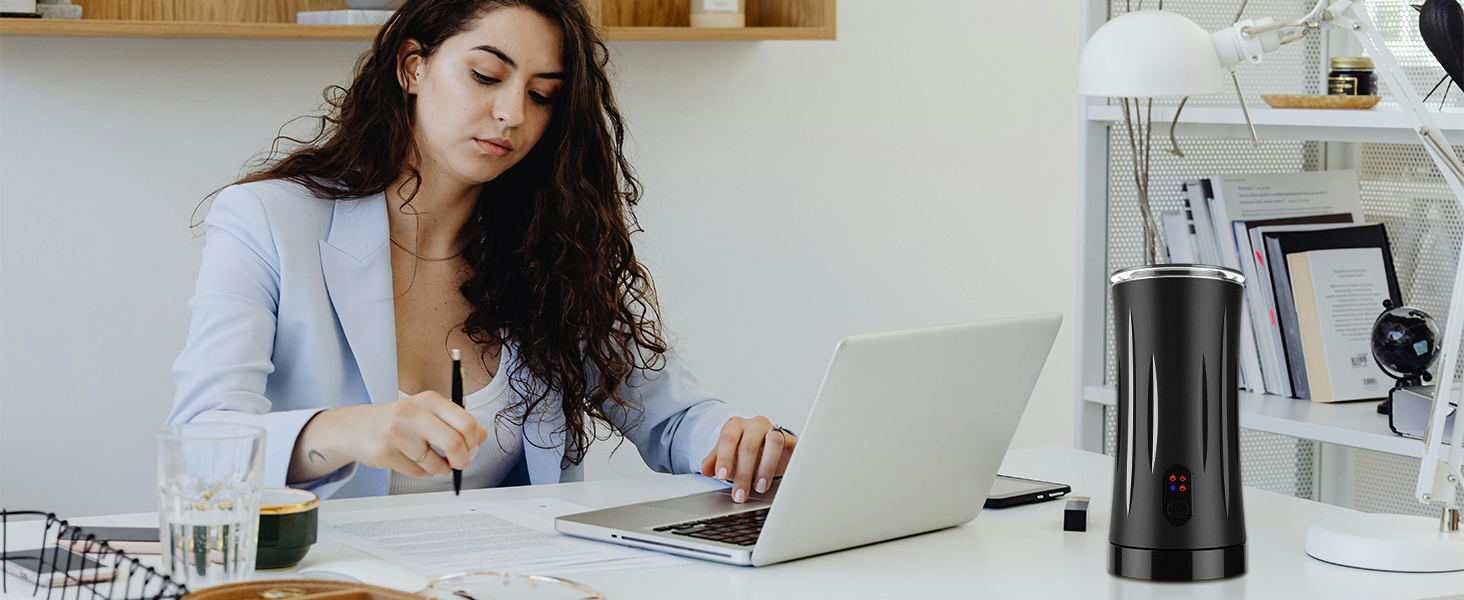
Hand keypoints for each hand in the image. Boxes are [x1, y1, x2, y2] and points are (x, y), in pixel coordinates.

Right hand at [288, 391, 487, 482]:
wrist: (356, 427)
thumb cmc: (399, 419)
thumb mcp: (429, 411)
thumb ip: (457, 421)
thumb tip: (482, 436)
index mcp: (429, 399)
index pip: (466, 422)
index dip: (474, 441)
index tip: (471, 447)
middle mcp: (411, 413)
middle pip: (454, 444)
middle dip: (462, 460)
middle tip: (460, 463)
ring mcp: (395, 434)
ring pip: (436, 464)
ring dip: (441, 469)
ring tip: (432, 462)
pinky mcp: (384, 454)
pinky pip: (419, 473)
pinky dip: (423, 473)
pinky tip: (414, 462)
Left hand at [700, 416, 796, 502]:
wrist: (765, 445)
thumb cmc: (742, 449)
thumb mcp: (725, 456)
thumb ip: (714, 461)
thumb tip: (706, 469)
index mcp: (736, 425)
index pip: (728, 439)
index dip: (724, 458)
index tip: (721, 476)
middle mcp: (756, 425)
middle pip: (749, 445)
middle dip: (743, 473)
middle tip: (740, 494)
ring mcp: (775, 430)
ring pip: (774, 442)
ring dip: (766, 468)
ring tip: (760, 487)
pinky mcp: (791, 440)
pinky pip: (794, 447)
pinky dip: (790, 462)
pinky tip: (785, 476)